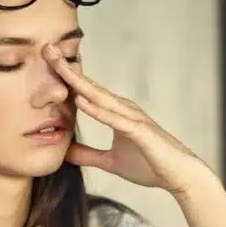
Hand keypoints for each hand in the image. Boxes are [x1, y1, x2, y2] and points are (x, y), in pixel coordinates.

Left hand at [44, 45, 212, 195]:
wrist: (180, 177)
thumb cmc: (151, 166)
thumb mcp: (111, 162)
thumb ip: (89, 155)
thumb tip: (66, 153)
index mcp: (117, 113)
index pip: (86, 93)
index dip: (66, 78)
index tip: (45, 63)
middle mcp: (124, 109)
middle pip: (90, 87)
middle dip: (67, 69)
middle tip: (46, 49)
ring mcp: (133, 118)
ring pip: (101, 97)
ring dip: (79, 83)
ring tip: (59, 67)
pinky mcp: (141, 132)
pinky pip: (115, 120)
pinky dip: (98, 110)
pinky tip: (81, 101)